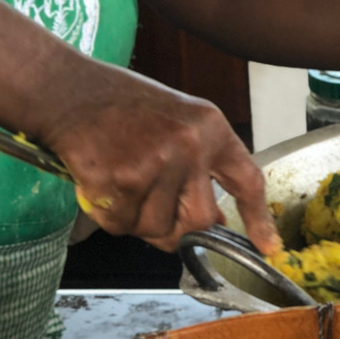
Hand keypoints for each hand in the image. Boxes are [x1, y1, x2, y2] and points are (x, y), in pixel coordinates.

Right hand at [29, 61, 281, 255]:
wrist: (70, 92)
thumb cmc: (123, 105)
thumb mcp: (179, 121)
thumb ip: (201, 165)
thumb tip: (214, 219)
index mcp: (210, 127)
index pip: (246, 180)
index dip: (257, 219)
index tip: (268, 246)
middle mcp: (189, 146)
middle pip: (199, 220)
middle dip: (180, 229)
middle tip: (157, 211)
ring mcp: (154, 165)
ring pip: (157, 228)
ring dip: (139, 219)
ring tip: (124, 183)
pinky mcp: (120, 183)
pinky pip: (123, 225)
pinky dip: (112, 215)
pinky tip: (104, 184)